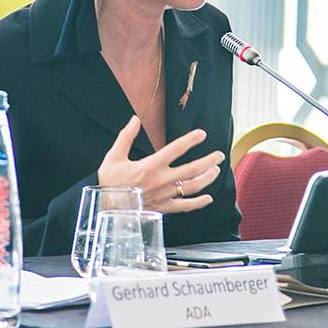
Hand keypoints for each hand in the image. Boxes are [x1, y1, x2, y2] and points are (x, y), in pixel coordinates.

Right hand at [97, 116, 223, 214]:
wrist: (107, 209)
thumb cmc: (110, 183)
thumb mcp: (114, 157)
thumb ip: (126, 137)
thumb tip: (134, 119)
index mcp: (150, 165)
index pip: (176, 149)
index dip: (191, 140)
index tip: (202, 134)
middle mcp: (161, 180)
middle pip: (192, 169)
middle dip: (208, 161)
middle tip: (220, 155)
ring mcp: (165, 195)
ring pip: (192, 186)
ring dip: (207, 178)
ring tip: (216, 170)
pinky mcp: (164, 208)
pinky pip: (185, 206)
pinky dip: (199, 203)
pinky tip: (208, 198)